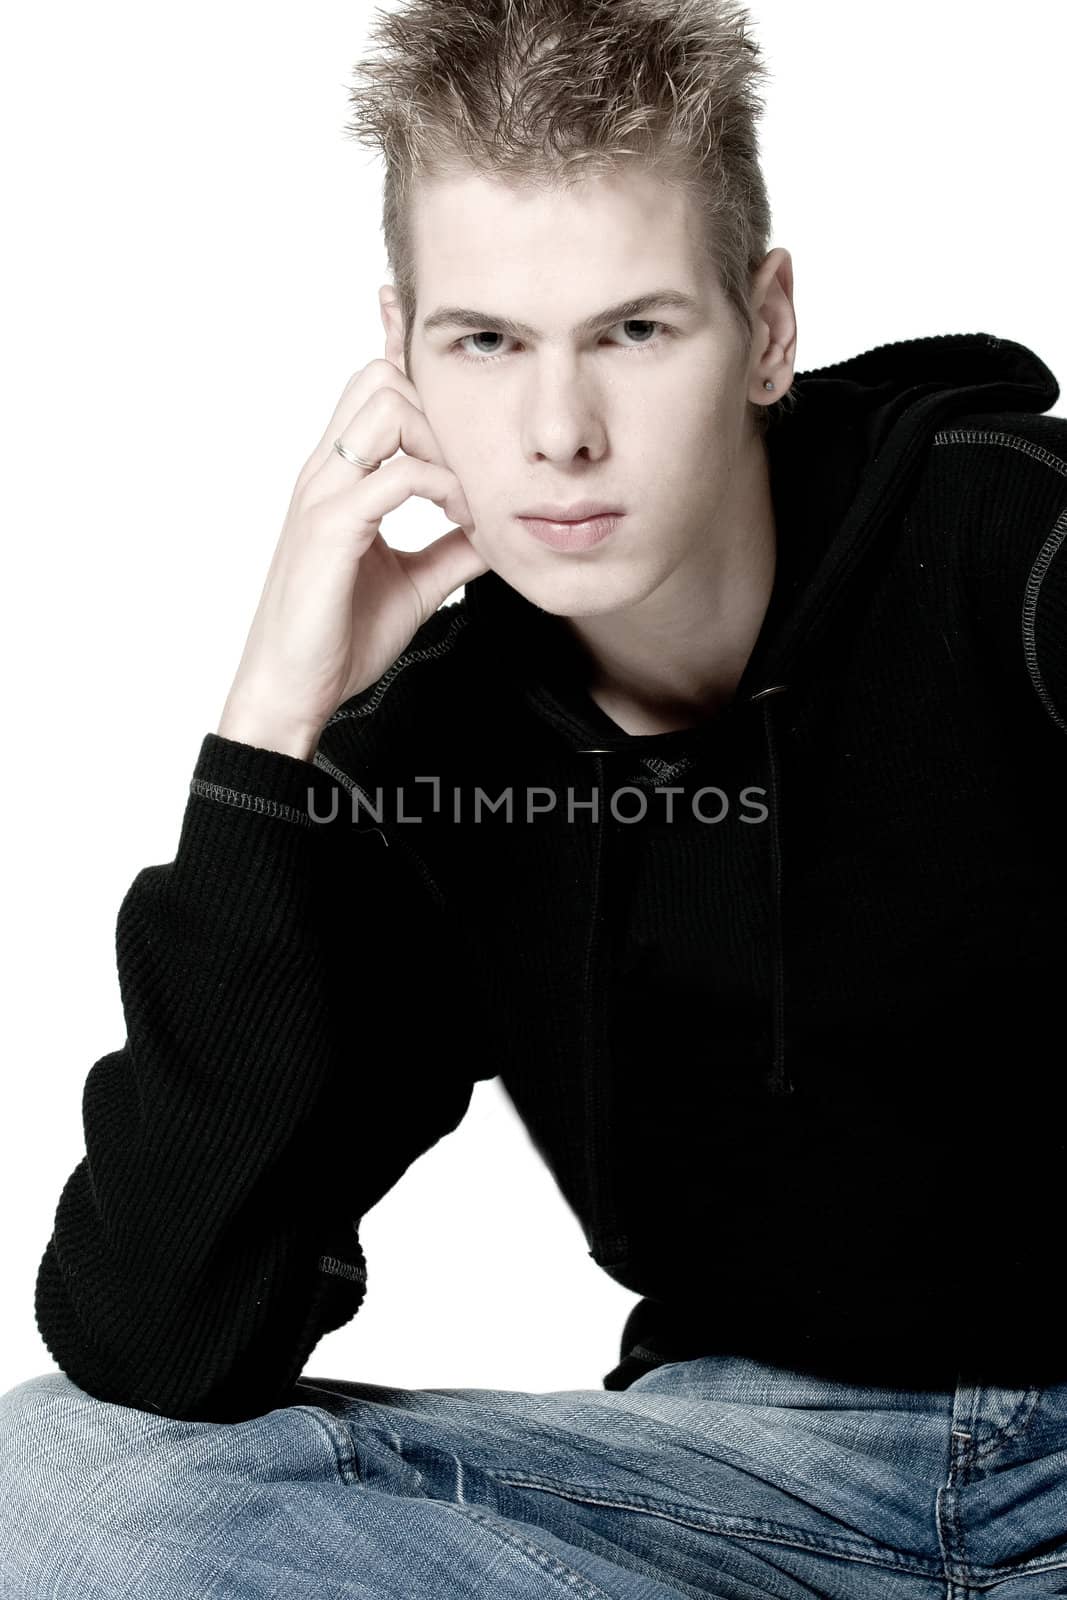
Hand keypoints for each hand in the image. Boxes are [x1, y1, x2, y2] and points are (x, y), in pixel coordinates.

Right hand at [217, 342, 487, 757]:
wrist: (293, 691)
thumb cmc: (339, 639)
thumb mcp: (416, 585)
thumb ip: (453, 550)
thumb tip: (498, 530)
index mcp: (338, 481)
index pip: (374, 392)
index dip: (419, 385)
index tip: (463, 434)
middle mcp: (325, 475)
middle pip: (381, 379)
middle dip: (439, 412)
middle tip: (471, 473)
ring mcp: (323, 496)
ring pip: (386, 406)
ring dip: (441, 442)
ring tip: (466, 499)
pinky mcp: (330, 530)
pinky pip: (397, 476)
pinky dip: (443, 489)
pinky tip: (462, 522)